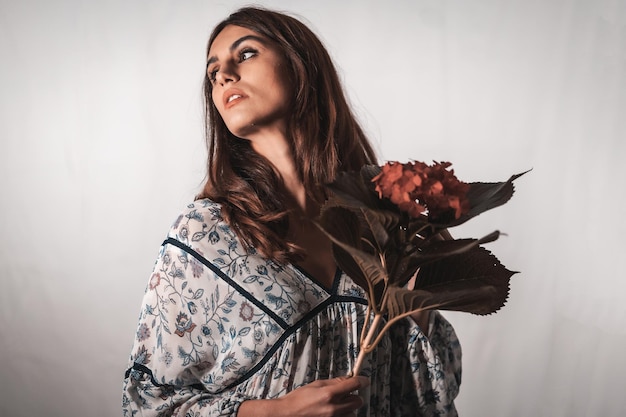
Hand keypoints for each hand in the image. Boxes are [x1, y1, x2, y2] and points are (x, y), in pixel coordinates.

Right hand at [237, 376, 369, 416]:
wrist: (287, 415)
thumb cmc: (298, 399)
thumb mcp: (315, 385)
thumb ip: (333, 382)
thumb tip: (347, 378)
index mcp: (330, 394)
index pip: (354, 384)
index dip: (362, 380)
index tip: (364, 380)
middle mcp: (334, 408)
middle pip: (358, 401)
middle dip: (354, 395)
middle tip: (347, 393)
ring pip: (352, 413)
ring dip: (348, 407)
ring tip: (337, 405)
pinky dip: (342, 415)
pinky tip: (334, 412)